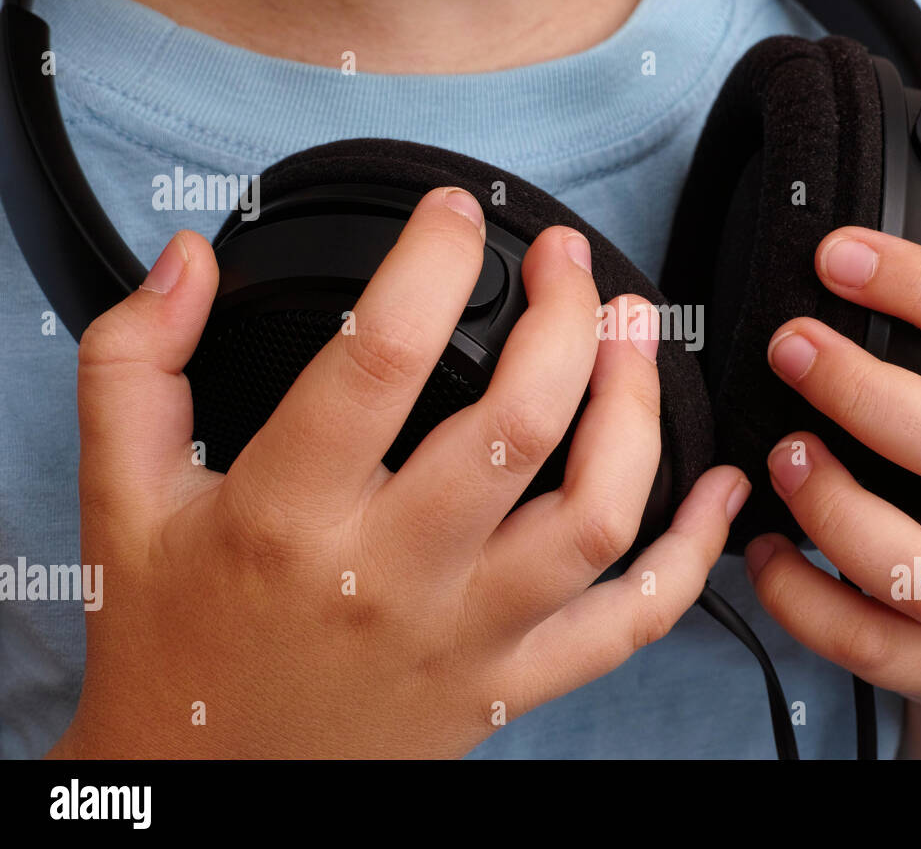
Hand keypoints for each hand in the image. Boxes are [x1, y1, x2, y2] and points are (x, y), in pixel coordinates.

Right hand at [51, 187, 746, 758]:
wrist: (207, 784)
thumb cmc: (171, 642)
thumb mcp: (121, 496)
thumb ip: (135, 364)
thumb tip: (188, 263)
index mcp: (288, 514)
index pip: (381, 356)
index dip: (435, 258)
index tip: (456, 215)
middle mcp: (392, 574)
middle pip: (522, 424)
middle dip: (566, 316)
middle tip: (569, 264)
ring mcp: (468, 636)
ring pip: (598, 515)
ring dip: (638, 410)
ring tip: (634, 335)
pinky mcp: (515, 683)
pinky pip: (633, 622)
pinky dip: (693, 553)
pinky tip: (719, 489)